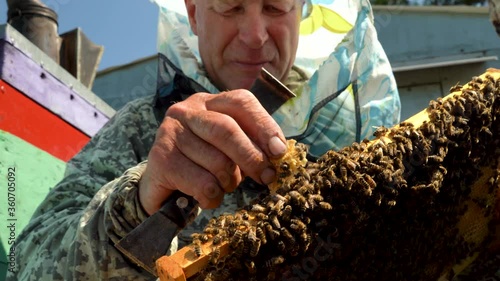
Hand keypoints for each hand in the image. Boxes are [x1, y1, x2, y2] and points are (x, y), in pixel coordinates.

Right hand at [139, 90, 286, 213]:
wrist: (162, 188)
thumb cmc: (203, 166)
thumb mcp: (230, 150)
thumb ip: (252, 145)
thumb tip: (278, 152)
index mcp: (209, 102)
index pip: (241, 102)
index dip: (264, 126)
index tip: (279, 152)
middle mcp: (186, 111)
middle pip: (227, 130)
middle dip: (252, 158)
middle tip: (267, 178)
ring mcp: (170, 132)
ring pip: (217, 161)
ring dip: (230, 182)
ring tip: (224, 186)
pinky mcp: (161, 159)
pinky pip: (202, 183)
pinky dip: (213, 197)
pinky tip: (207, 198)